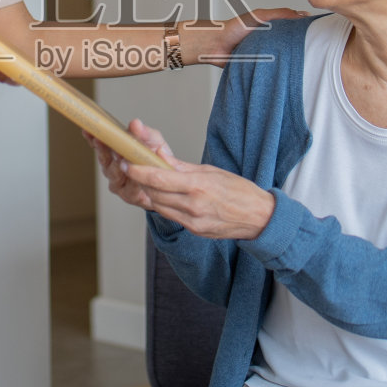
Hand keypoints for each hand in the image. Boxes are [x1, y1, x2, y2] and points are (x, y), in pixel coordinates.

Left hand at [86, 119, 275, 239]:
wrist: (259, 218)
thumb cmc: (239, 190)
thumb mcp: (212, 171)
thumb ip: (182, 167)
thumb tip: (159, 156)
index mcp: (198, 186)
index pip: (160, 178)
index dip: (139, 171)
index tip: (127, 162)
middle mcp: (193, 206)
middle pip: (154, 193)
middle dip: (140, 180)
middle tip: (129, 167)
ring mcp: (192, 221)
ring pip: (159, 206)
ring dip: (149, 193)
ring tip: (143, 179)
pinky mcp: (194, 230)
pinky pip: (170, 215)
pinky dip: (162, 204)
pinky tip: (161, 195)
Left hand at [181, 7, 307, 66]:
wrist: (215, 47)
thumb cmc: (233, 28)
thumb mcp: (259, 16)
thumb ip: (279, 14)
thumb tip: (302, 15)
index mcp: (273, 29)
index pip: (295, 29)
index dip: (307, 31)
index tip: (322, 33)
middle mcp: (272, 42)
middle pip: (292, 46)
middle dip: (303, 48)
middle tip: (319, 51)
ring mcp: (267, 56)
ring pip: (284, 59)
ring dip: (291, 61)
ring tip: (307, 64)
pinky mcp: (261, 69)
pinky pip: (273, 71)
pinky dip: (279, 72)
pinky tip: (289, 73)